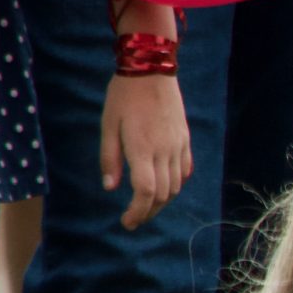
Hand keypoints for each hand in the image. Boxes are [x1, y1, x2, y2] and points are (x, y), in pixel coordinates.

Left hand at [100, 71, 189, 231]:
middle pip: (162, 195)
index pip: (145, 192)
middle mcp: (164, 152)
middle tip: (133, 220)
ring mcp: (178, 146)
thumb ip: (110, 158)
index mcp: (142, 149)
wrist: (152, 70)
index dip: (137, 212)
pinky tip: (164, 188)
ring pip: (175, 186)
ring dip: (161, 202)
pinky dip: (175, 185)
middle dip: (147, 212)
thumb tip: (111, 188)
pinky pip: (184, 171)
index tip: (127, 222)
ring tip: (146, 206)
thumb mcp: (108, 125)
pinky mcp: (185, 140)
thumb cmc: (124, 96)